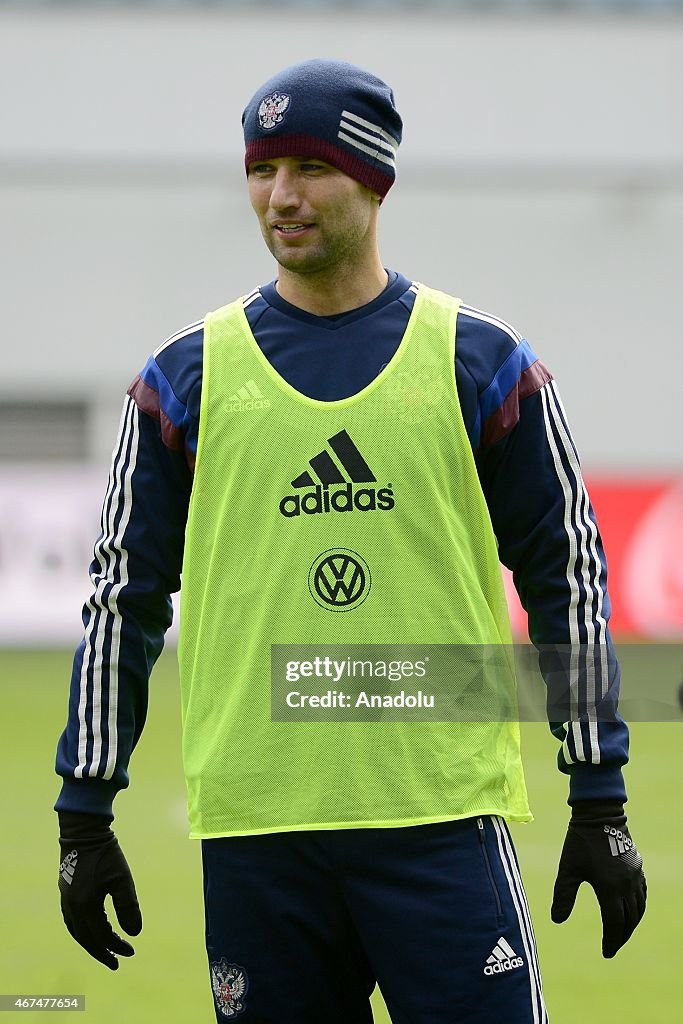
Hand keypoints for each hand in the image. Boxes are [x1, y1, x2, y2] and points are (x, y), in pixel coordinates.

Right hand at [58, 811, 141, 969]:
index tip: (132, 951)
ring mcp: (66, 900)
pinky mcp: (65, 893)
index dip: (117, 946)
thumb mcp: (122, 879)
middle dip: (102, 952)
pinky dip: (82, 931)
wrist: (84, 832)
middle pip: (86, 939)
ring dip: (91, 943)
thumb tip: (135, 933)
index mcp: (86, 906)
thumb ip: (128, 907)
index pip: (102, 936)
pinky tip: (92, 930)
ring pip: (77, 932)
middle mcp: (72, 908)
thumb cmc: (106, 854)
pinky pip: (72, 921)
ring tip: (105, 950)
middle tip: (116, 963)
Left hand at [551, 800, 645, 957]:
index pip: (614, 924)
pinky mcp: (637, 867)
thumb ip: (563, 895)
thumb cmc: (580, 842)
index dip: (611, 941)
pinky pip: (642, 894)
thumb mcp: (568, 869)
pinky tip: (631, 910)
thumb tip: (557, 921)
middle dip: (621, 937)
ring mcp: (635, 876)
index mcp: (609, 888)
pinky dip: (638, 907)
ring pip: (639, 908)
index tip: (606, 953)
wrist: (599, 815)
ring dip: (631, 924)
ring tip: (621, 933)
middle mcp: (626, 885)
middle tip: (612, 947)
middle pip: (629, 920)